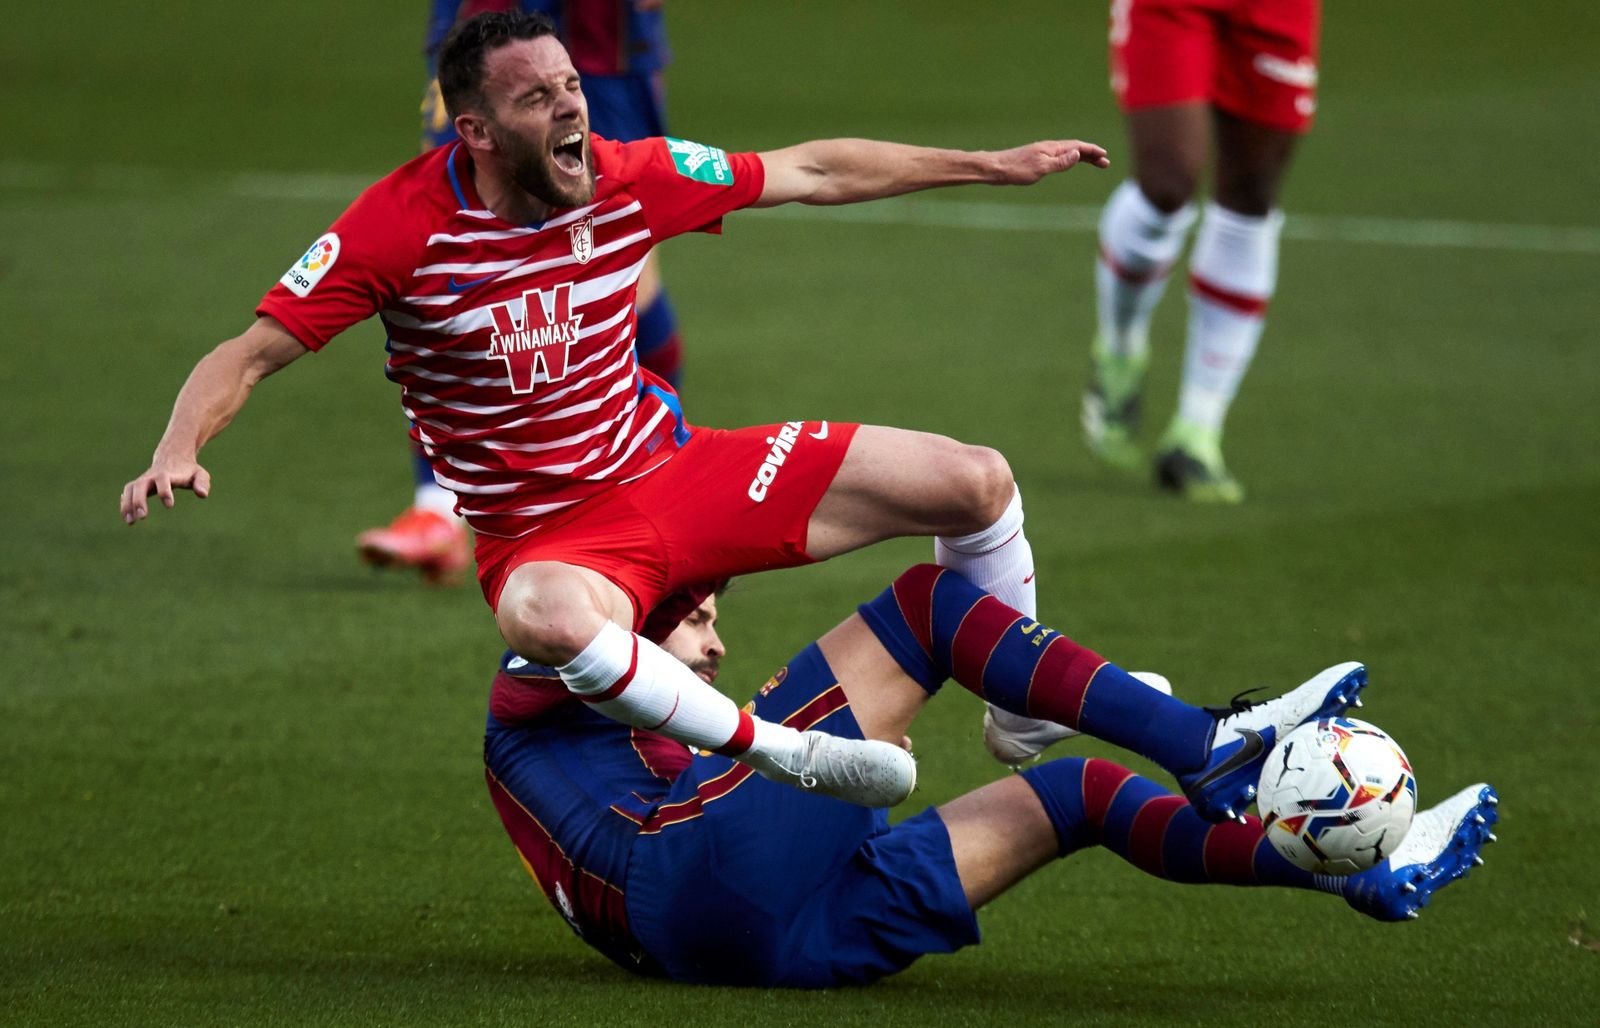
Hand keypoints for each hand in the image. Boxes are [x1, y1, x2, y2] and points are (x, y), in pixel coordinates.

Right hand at [121, 454, 211, 524]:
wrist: (173, 457)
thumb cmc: (189, 469)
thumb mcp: (200, 474)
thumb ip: (202, 483)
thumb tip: (202, 494)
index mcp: (167, 474)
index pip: (163, 480)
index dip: (165, 491)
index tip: (170, 505)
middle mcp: (151, 476)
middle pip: (140, 485)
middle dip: (139, 500)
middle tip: (143, 516)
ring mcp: (142, 480)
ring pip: (130, 489)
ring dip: (127, 505)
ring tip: (131, 522)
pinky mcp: (137, 485)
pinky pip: (127, 494)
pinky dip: (125, 505)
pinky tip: (128, 519)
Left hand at [989, 140, 1109, 183]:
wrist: (995, 168)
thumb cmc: (1016, 170)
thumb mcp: (1041, 168)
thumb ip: (1060, 162)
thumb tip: (1078, 153)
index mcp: (1052, 148)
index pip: (1077, 146)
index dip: (1092, 151)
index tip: (1104, 156)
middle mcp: (1048, 148)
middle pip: (1075, 149)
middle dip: (1091, 155)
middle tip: (1105, 163)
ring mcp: (1042, 153)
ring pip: (1067, 152)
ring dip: (1082, 157)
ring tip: (1094, 163)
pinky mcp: (1036, 159)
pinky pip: (1059, 157)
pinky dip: (1070, 159)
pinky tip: (1069, 163)